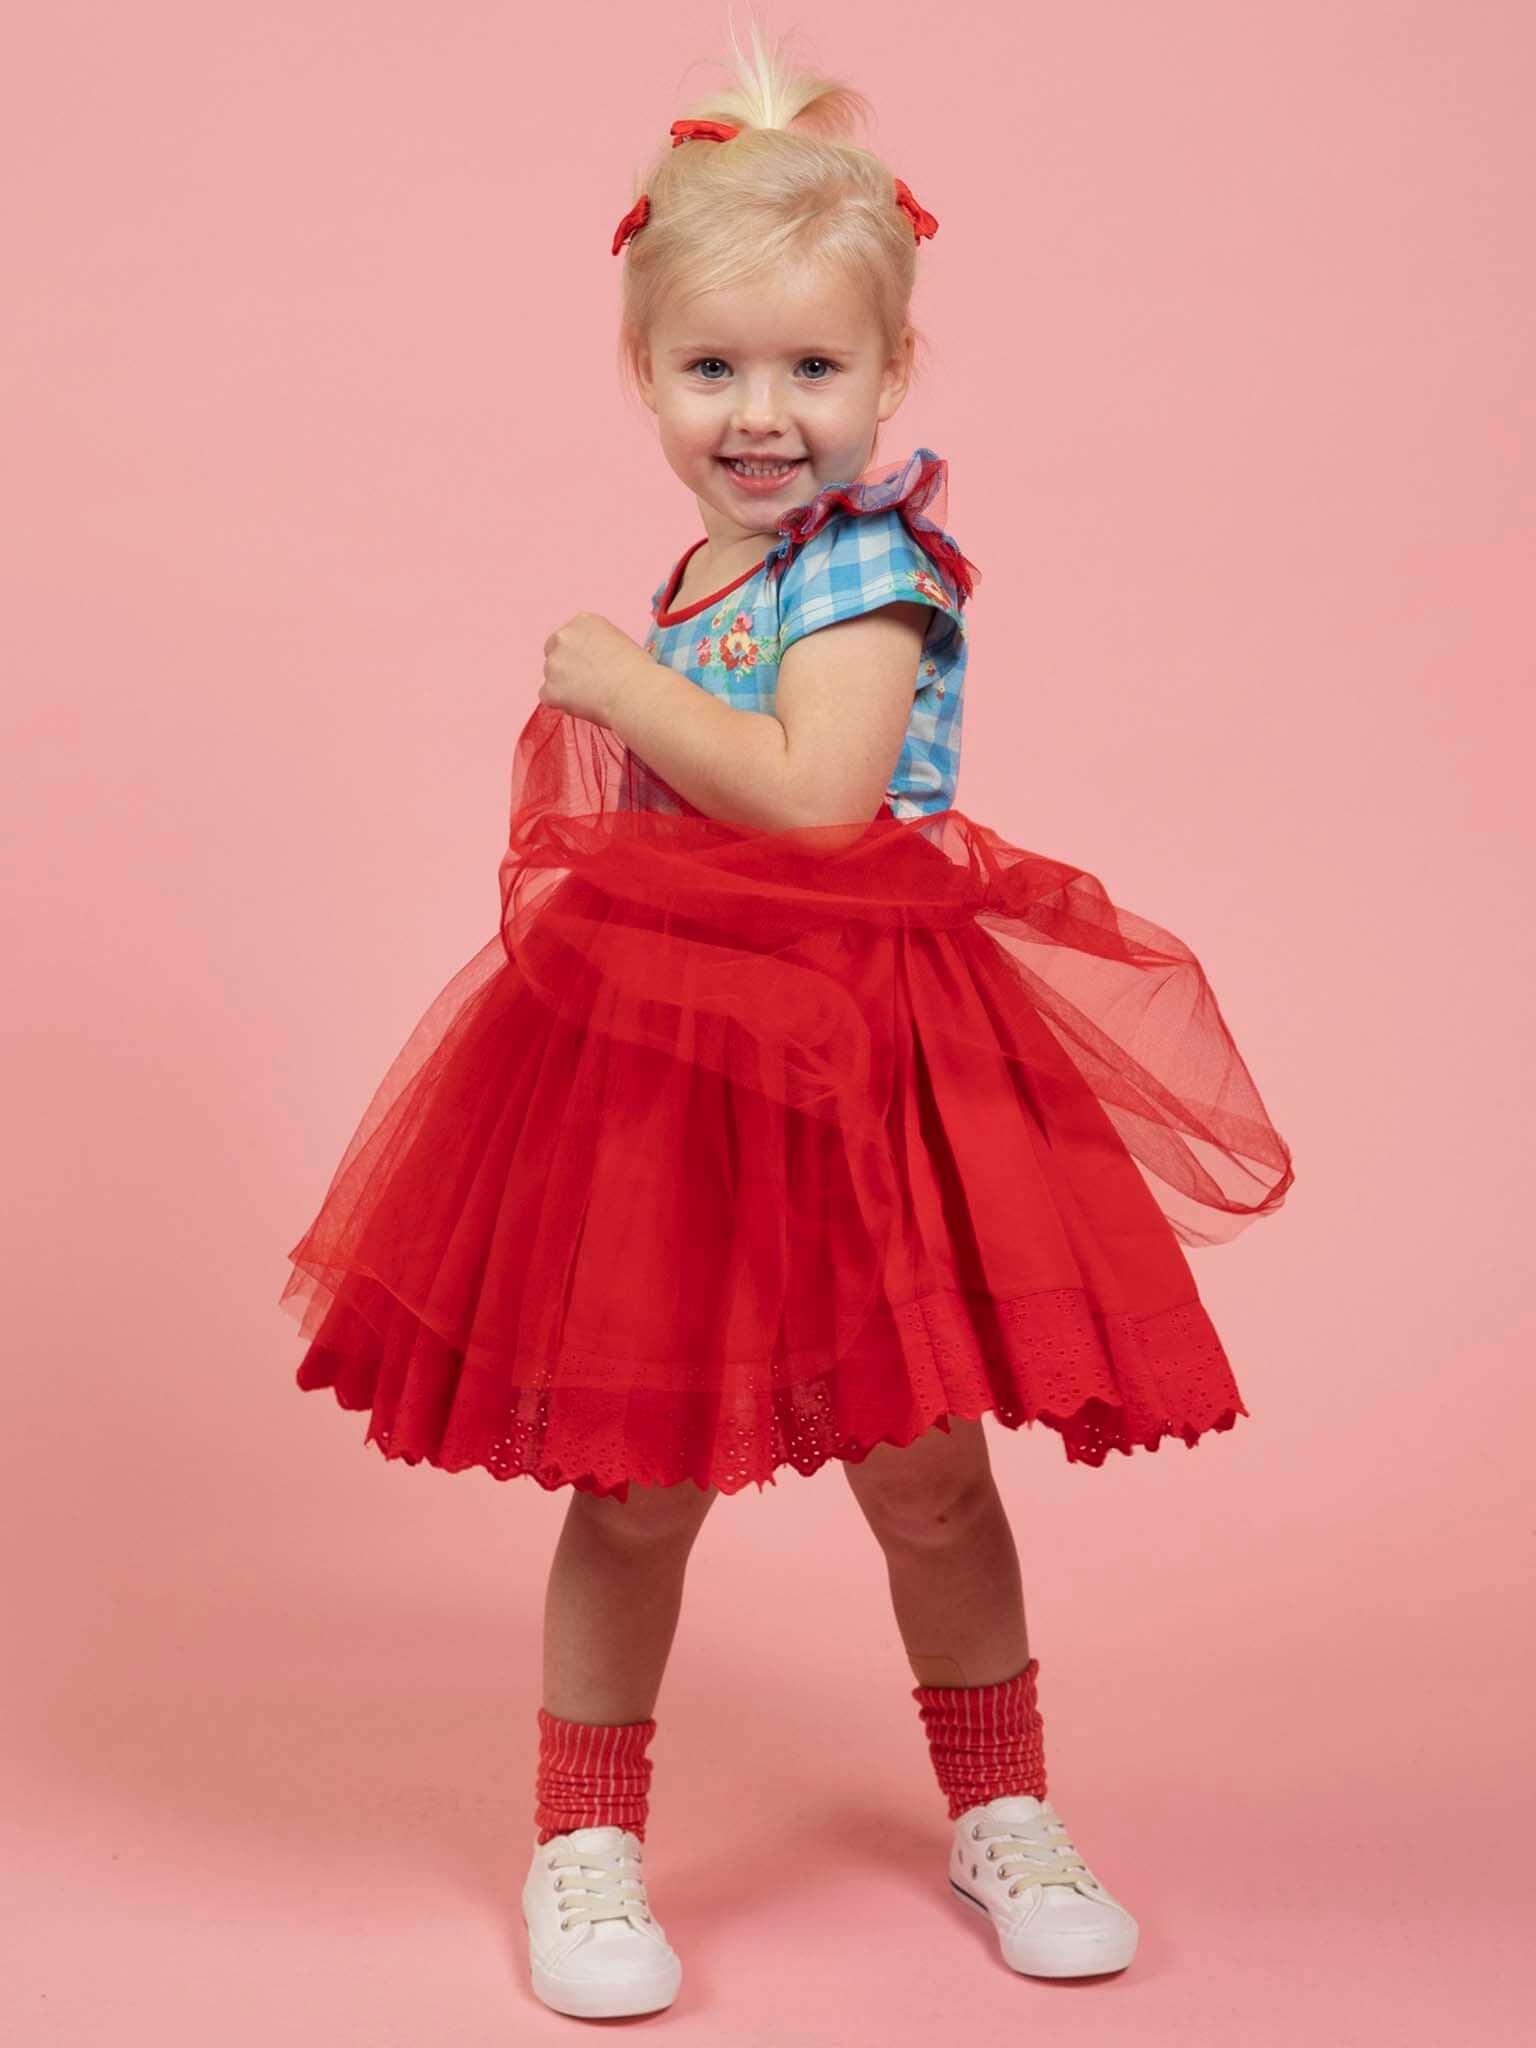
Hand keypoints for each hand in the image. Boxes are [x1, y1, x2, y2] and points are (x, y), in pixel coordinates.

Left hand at [539, 612, 646, 728]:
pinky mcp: (549, 689)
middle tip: (586, 683)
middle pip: (554, 652)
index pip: (570, 636)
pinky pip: (548, 697)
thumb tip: (589, 662)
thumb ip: (596, 646)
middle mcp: (563, 637)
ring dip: (564, 686)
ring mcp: (553, 663)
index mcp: (583, 621)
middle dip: (565, 666)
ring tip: (592, 696)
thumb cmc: (638, 671)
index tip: (590, 666)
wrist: (636, 692)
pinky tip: (584, 705)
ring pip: (551, 677)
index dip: (579, 654)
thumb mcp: (619, 641)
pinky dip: (562, 703)